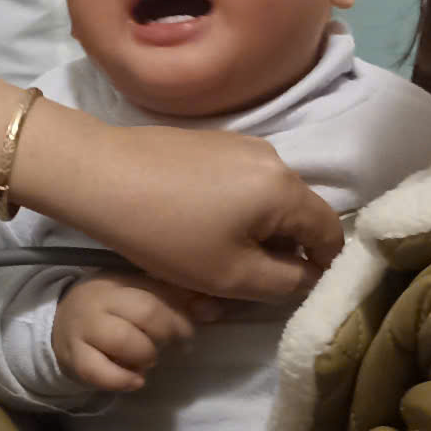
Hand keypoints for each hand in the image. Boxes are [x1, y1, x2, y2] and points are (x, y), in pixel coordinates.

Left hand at [35, 120, 343, 302]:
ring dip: (252, 233)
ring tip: (211, 258)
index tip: (289, 289)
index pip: (331, 231)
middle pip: (298, 214)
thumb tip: (308, 273)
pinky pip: (239, 184)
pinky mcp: (210, 142)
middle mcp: (272, 156)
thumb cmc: (167, 233)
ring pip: (266, 201)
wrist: (99, 177)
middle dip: (281, 251)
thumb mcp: (232, 275)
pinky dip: (230, 210)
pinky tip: (193, 228)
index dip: (321, 266)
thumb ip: (285, 281)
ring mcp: (239, 144)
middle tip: (243, 282)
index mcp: (287, 187)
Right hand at [51, 273, 218, 392]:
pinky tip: (136, 380)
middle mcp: (98, 301)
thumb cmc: (111, 310)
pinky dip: (123, 379)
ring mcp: (83, 330)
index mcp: (117, 281)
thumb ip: (178, 299)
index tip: (187, 330)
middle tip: (173, 345)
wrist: (62, 325)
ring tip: (149, 360)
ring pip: (123, 340)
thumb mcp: (140, 295)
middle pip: (145, 314)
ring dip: (146, 355)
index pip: (157, 292)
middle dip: (168, 333)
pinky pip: (100, 372)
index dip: (181, 315)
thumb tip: (215, 309)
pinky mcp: (74, 359)